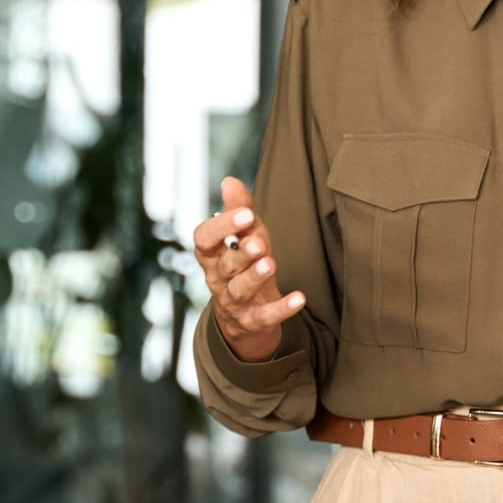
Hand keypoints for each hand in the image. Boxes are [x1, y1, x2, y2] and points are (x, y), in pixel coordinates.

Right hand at [192, 175, 305, 361]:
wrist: (245, 316)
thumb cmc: (243, 267)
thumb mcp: (244, 236)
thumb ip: (239, 211)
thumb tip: (230, 181)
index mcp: (211, 255)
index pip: (204, 239)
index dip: (221, 227)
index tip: (244, 214)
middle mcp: (217, 279)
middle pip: (225, 265)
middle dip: (241, 253)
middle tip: (258, 243)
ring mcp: (233, 303)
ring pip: (239, 290)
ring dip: (254, 277)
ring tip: (270, 263)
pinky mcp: (252, 321)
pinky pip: (265, 316)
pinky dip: (281, 309)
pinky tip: (299, 298)